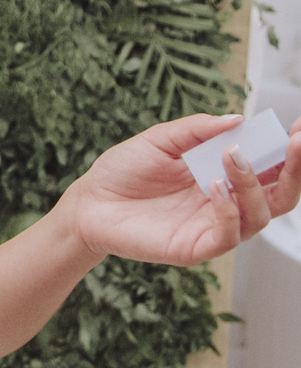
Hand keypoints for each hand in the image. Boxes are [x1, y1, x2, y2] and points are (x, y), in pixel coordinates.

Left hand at [69, 112, 300, 267]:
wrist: (88, 202)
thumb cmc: (123, 171)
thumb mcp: (161, 140)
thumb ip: (197, 130)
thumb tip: (237, 118)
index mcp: (223, 175)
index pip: (271, 167)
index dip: (290, 151)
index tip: (300, 129)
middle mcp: (226, 203)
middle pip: (280, 196)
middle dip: (294, 170)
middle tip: (296, 142)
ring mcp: (212, 227)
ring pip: (259, 216)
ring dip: (254, 184)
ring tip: (235, 157)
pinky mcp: (194, 248)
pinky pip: (227, 236)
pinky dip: (229, 210)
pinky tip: (216, 187)